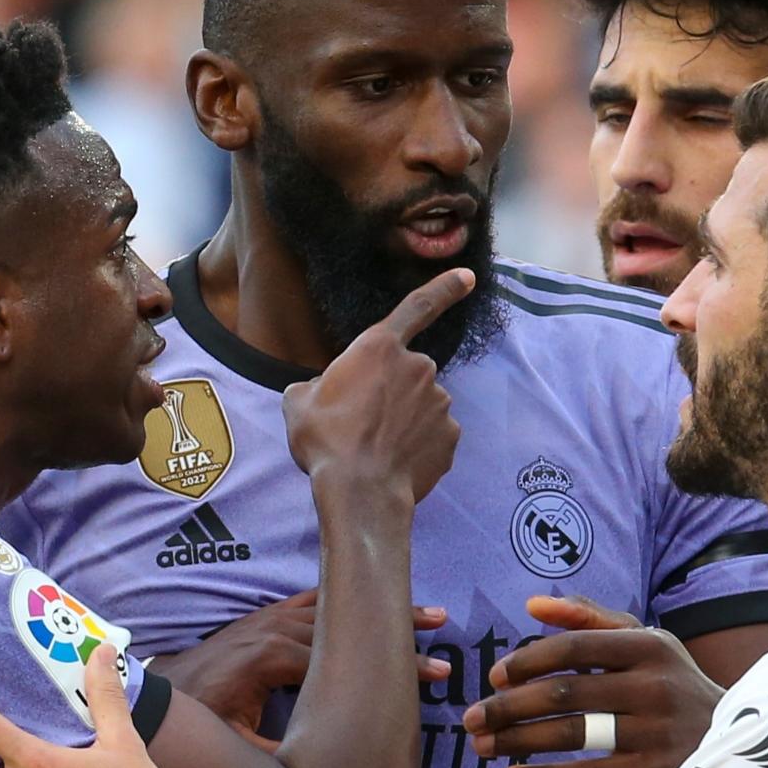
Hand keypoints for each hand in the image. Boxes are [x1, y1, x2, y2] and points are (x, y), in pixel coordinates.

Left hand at [156, 589, 450, 749]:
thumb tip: (323, 765)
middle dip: (394, 632)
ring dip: (378, 611)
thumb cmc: (188, 724)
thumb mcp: (230, 748)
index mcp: (264, 659)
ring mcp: (264, 622)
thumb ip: (275, 753)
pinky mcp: (260, 623)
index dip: (385, 668)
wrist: (147, 695)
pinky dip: (344, 601)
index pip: (337, 660)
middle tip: (442, 639)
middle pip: (342, 625)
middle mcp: (267, 632)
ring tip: (429, 615)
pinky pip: (309, 604)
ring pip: (332, 609)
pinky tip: (375, 598)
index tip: (430, 677)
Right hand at [283, 267, 470, 501]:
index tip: (467, 276)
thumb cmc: (326, 442)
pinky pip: (433, 434)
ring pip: (421, 404)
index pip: (417, 307)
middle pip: (407, 372)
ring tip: (374, 446)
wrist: (359, 492)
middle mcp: (418, 367)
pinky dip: (418, 445)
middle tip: (362, 421)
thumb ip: (318, 385)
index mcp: (379, 348)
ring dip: (403, 419)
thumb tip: (325, 391)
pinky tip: (396, 461)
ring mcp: (439, 402)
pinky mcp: (450, 436)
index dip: (444, 288)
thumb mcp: (299, 403)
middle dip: (390, 390)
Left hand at [462, 596, 722, 767]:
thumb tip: (532, 604)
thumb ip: (590, 618)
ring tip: (483, 747)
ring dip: (517, 741)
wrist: (731, 742)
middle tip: (472, 718)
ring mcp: (654, 731)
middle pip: (564, 693)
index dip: (527, 662)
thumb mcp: (646, 641)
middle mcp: (653, 685)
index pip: (573, 648)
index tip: (494, 677)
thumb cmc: (672, 684)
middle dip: (509, 706)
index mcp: (648, 645)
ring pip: (571, 735)